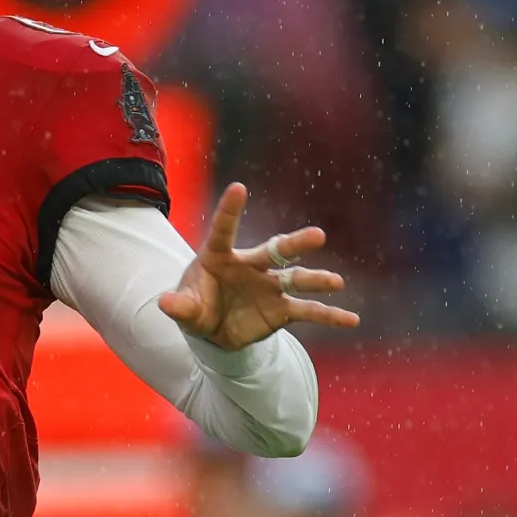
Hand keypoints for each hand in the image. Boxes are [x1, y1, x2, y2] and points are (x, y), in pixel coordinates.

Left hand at [158, 183, 359, 349]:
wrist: (214, 329)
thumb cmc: (197, 306)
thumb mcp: (185, 308)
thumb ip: (179, 306)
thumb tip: (165, 303)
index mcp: (219, 255)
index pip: (223, 230)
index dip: (230, 210)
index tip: (238, 188)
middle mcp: (250, 265)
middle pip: (274, 250)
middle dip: (295, 244)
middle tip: (317, 236)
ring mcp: (270, 285)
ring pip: (296, 278)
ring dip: (316, 280)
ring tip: (335, 282)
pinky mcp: (282, 309)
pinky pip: (309, 311)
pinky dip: (330, 315)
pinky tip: (351, 319)